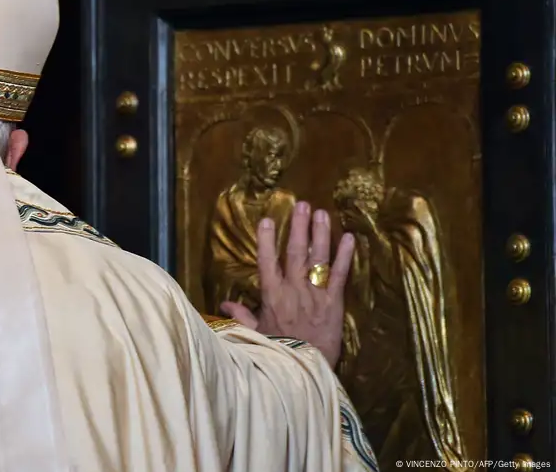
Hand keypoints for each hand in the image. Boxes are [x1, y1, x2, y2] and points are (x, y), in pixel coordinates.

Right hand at [220, 201, 354, 367]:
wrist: (304, 369)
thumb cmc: (278, 350)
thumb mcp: (255, 333)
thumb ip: (242, 316)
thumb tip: (224, 305)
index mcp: (272, 296)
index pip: (267, 262)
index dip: (267, 241)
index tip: (267, 220)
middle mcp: (293, 290)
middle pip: (295, 253)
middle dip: (298, 228)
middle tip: (302, 205)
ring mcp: (315, 295)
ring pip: (318, 260)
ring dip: (320, 235)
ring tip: (322, 213)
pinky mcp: (335, 303)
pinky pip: (341, 276)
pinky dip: (345, 257)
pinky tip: (350, 238)